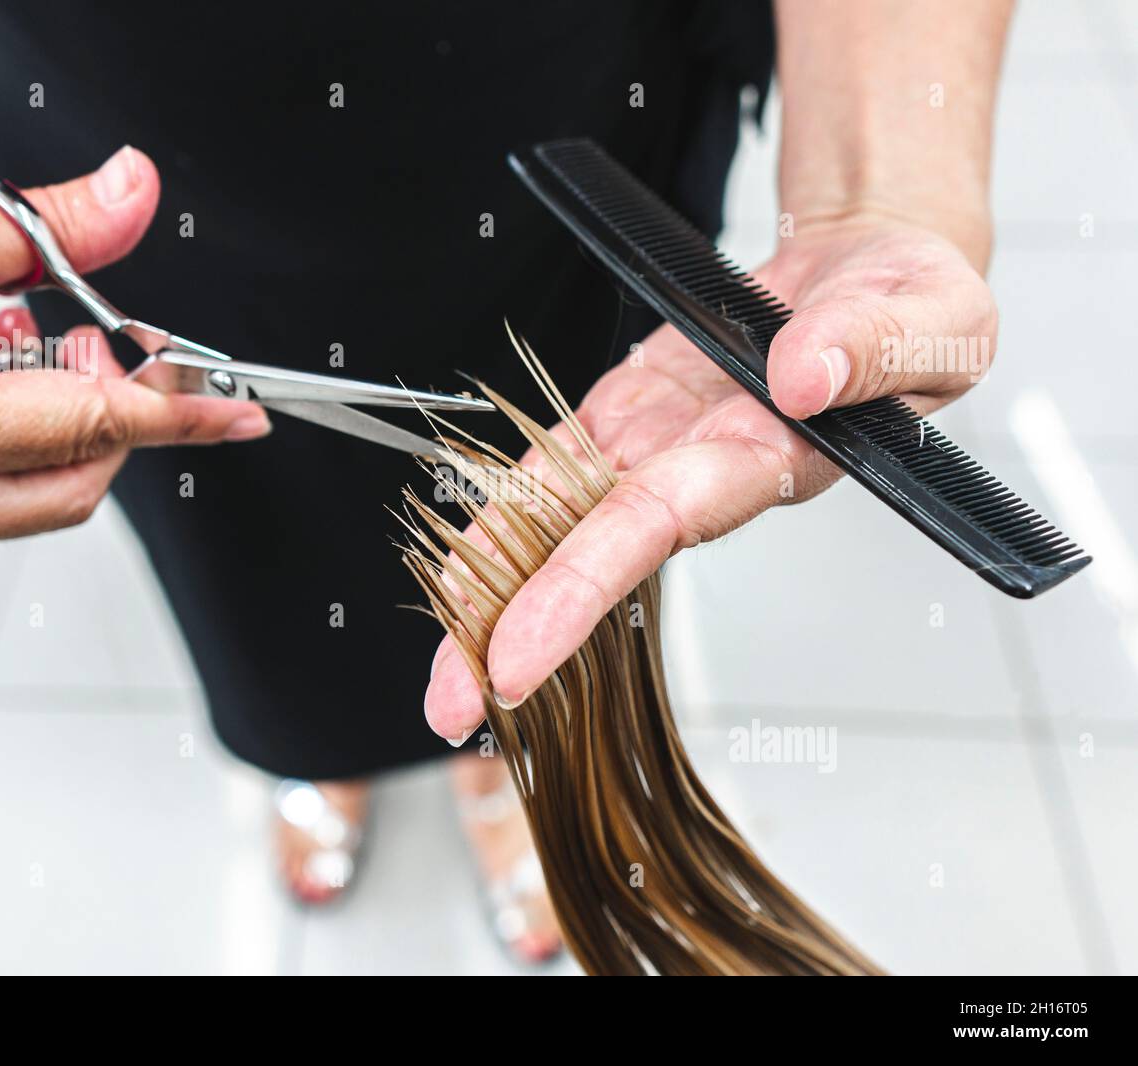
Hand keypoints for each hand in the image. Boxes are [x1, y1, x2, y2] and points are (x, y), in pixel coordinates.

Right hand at [0, 146, 269, 551]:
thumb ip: (45, 223)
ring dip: (57, 430)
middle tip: (109, 345)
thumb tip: (132, 193)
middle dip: (113, 418)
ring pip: (19, 502)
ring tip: (32, 342)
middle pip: (68, 487)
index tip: (241, 411)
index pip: (93, 429)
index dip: (181, 412)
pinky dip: (1, 444)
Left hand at [425, 213, 996, 738]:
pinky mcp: (629, 411)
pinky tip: (460, 568)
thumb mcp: (930, 316)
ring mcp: (655, 444)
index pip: (656, 526)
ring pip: (560, 521)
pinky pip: (556, 465)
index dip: (581, 589)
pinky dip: (503, 513)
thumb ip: (873, 349)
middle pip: (589, 551)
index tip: (517, 663)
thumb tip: (802, 379)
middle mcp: (697, 468)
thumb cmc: (909, 306)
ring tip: (437, 674)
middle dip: (515, 630)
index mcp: (765, 458)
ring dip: (493, 587)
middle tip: (449, 706)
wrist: (865, 273)